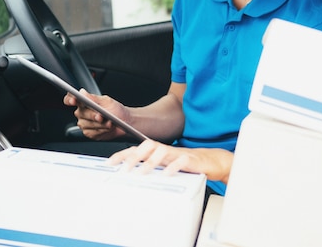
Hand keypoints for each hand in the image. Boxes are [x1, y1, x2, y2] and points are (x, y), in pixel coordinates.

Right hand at [63, 90, 129, 139]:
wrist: (124, 121)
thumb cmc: (116, 109)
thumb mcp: (106, 101)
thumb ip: (93, 98)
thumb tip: (82, 92)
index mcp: (84, 102)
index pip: (70, 98)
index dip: (69, 99)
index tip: (73, 101)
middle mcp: (82, 113)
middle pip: (80, 113)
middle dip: (92, 115)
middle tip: (101, 116)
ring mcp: (85, 124)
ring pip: (87, 124)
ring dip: (100, 124)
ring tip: (110, 123)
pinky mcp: (89, 133)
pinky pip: (92, 133)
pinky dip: (102, 131)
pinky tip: (108, 128)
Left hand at [108, 139, 232, 183]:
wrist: (211, 160)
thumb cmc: (184, 164)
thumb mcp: (164, 166)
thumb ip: (150, 168)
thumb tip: (131, 176)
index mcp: (157, 151)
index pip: (136, 149)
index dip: (122, 155)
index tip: (110, 163)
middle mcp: (165, 150)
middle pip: (146, 146)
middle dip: (134, 157)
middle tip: (124, 169)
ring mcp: (177, 153)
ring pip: (162, 151)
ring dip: (150, 162)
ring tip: (142, 173)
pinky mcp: (190, 160)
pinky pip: (181, 160)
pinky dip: (173, 167)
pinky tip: (167, 174)